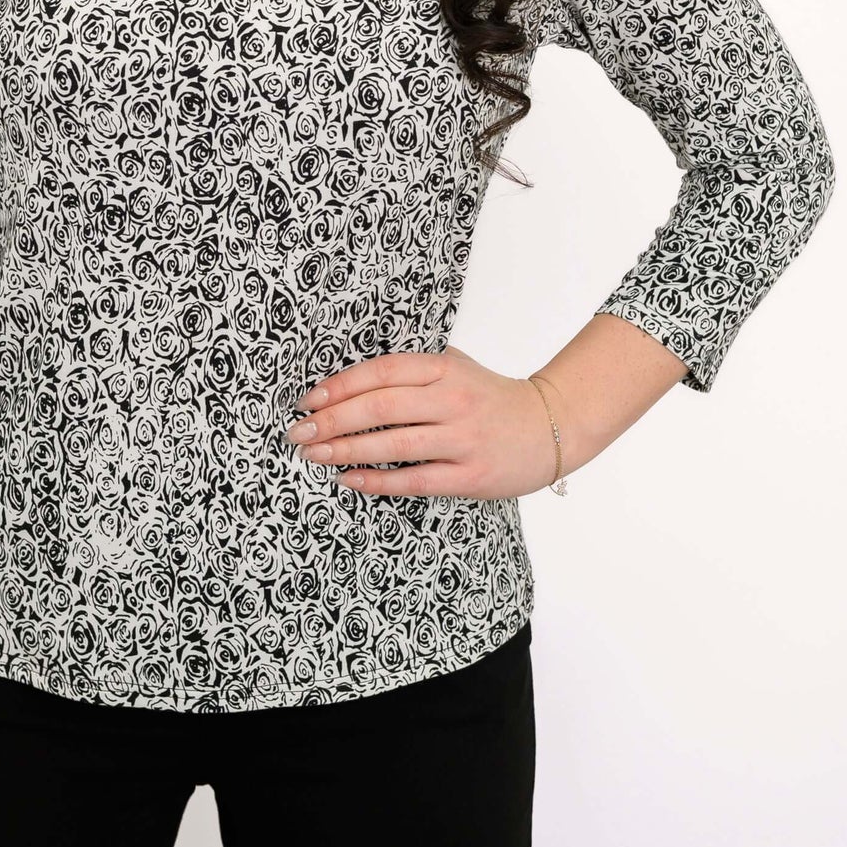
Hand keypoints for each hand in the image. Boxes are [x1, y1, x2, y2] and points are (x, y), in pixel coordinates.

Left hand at [285, 347, 560, 499]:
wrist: (548, 426)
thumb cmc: (488, 396)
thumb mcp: (454, 366)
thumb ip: (412, 369)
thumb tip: (348, 380)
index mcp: (444, 368)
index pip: (381, 371)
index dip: (340, 385)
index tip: (309, 400)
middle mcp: (452, 400)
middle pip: (379, 407)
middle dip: (332, 420)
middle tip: (298, 432)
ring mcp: (462, 439)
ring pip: (392, 444)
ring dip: (345, 450)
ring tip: (313, 455)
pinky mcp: (470, 476)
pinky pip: (414, 479)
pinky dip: (377, 480)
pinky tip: (349, 479)